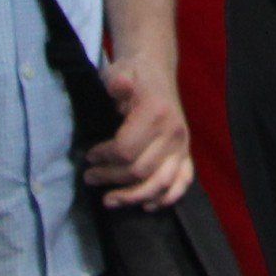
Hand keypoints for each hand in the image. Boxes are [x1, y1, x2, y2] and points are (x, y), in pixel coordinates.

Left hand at [87, 54, 195, 209]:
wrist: (156, 70)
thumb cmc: (133, 74)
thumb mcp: (120, 71)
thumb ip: (117, 81)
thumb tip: (120, 84)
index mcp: (156, 113)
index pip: (126, 150)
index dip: (104, 159)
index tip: (89, 157)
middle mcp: (173, 132)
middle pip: (140, 171)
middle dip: (111, 178)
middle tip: (90, 177)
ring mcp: (182, 145)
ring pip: (160, 183)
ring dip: (134, 196)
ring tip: (110, 200)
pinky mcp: (186, 152)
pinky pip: (183, 182)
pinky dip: (167, 198)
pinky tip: (147, 205)